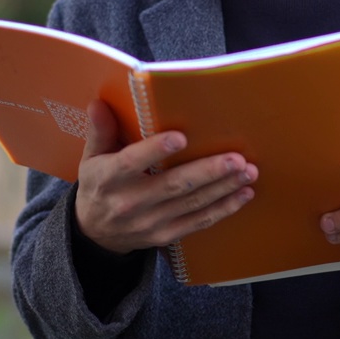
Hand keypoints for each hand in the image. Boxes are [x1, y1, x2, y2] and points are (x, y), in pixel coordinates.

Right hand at [74, 99, 258, 253]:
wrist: (95, 234)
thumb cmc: (98, 185)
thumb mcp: (91, 158)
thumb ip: (100, 131)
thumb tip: (99, 103)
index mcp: (109, 178)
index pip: (131, 162)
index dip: (154, 151)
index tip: (180, 137)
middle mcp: (130, 202)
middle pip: (173, 185)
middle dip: (208, 172)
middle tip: (236, 158)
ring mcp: (150, 222)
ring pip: (192, 203)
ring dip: (224, 188)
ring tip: (248, 172)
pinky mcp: (166, 235)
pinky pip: (198, 222)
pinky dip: (223, 209)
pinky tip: (244, 194)